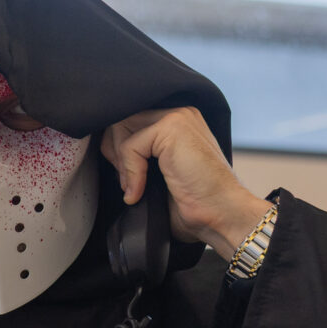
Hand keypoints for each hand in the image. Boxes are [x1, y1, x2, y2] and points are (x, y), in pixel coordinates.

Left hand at [99, 107, 273, 259]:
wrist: (222, 215)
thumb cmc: (195, 202)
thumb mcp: (158, 173)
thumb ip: (136, 157)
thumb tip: (105, 151)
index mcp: (176, 120)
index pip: (129, 119)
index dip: (117, 147)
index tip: (124, 177)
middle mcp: (178, 112)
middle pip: (121, 119)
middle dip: (114, 153)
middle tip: (126, 183)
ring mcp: (177, 116)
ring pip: (122, 127)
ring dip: (121, 163)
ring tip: (132, 187)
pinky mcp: (173, 127)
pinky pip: (130, 145)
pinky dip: (130, 172)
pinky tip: (138, 192)